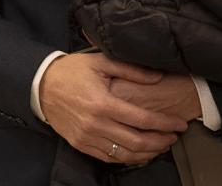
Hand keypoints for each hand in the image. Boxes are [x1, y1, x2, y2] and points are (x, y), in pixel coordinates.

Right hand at [39, 53, 187, 164]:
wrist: (41, 86)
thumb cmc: (73, 71)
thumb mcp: (101, 62)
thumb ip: (131, 70)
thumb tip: (158, 77)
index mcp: (103, 103)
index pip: (142, 120)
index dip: (164, 124)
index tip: (179, 123)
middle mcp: (95, 124)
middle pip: (136, 142)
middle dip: (160, 141)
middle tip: (174, 136)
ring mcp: (87, 137)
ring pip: (124, 154)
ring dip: (147, 153)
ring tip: (161, 145)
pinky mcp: (80, 144)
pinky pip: (109, 157)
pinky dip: (128, 158)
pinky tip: (139, 153)